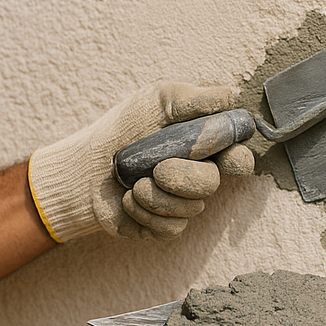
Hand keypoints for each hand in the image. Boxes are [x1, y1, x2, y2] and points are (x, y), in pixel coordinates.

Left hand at [28, 81, 253, 241]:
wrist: (85, 165)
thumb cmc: (125, 127)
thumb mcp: (158, 99)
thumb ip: (196, 97)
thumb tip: (232, 97)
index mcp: (205, 145)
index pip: (239, 157)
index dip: (238, 160)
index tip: (226, 158)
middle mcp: (199, 174)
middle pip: (214, 183)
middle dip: (186, 177)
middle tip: (158, 169)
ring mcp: (183, 202)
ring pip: (192, 208)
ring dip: (158, 195)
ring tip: (134, 183)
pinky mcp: (165, 225)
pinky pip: (170, 227)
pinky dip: (144, 212)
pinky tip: (128, 199)